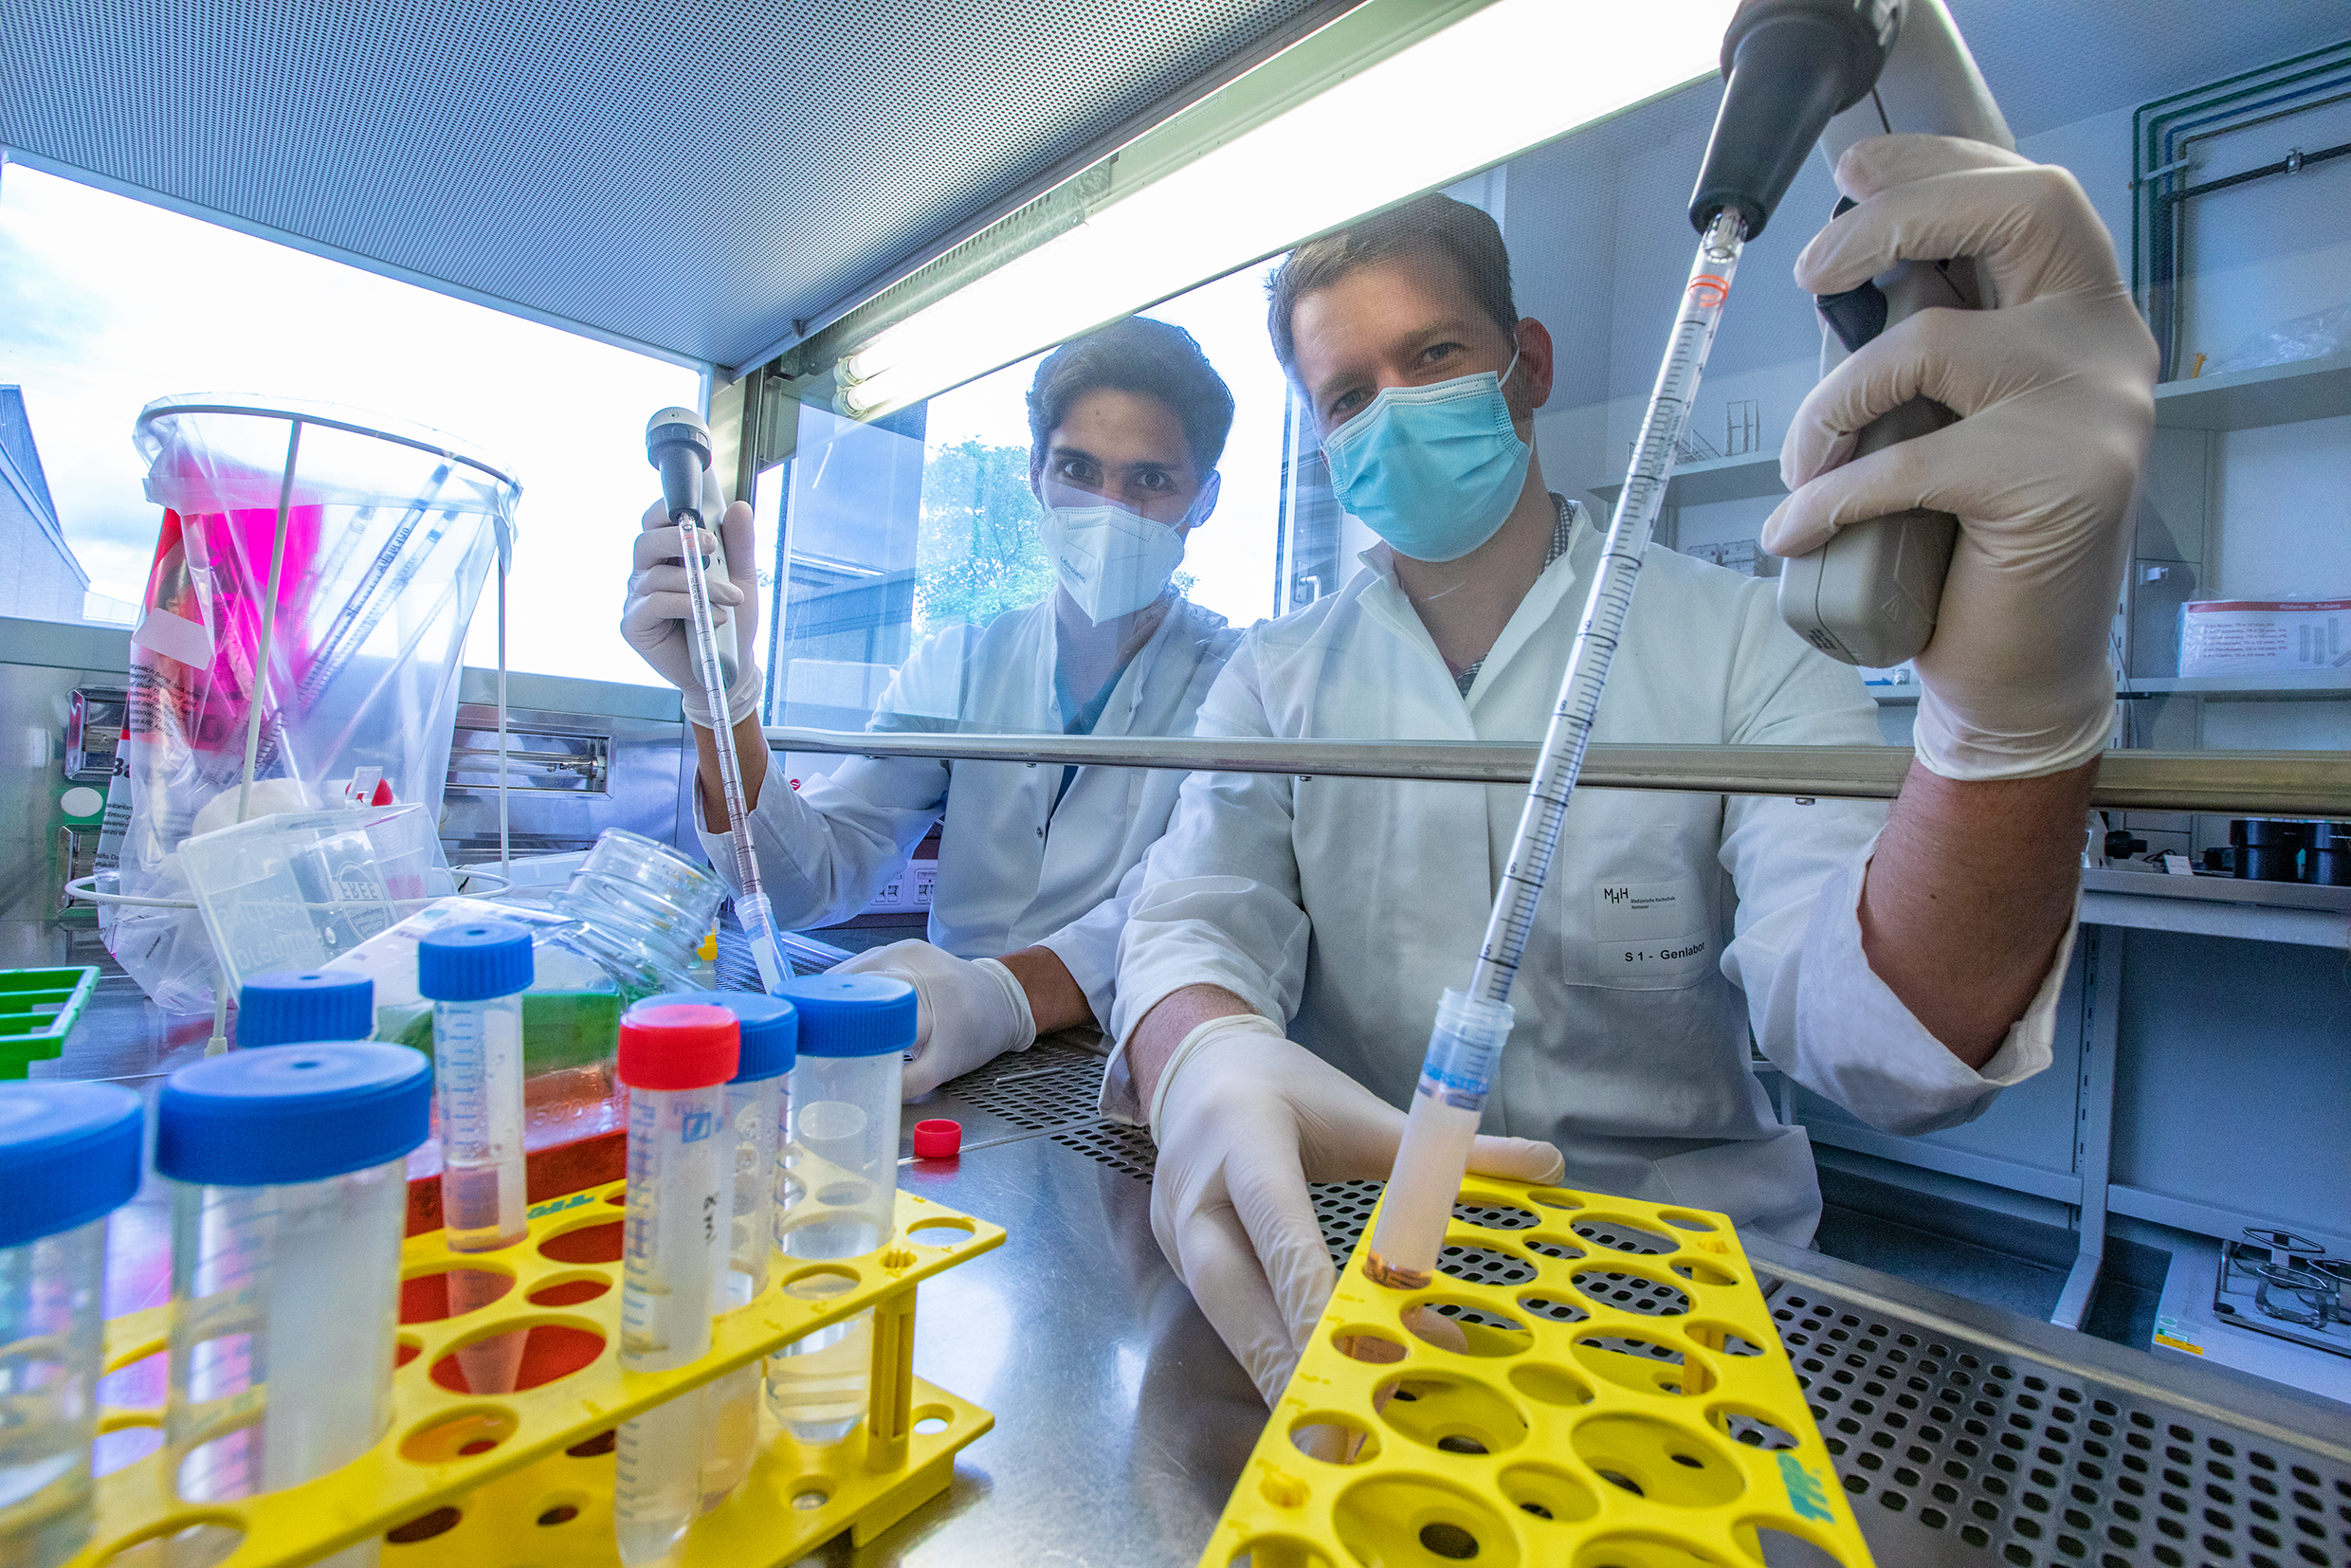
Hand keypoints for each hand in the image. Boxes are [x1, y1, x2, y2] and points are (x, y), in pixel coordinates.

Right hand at [621, 481, 764, 727]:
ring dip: (697, 583)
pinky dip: (686, 605)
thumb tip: (740, 507)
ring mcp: (637, 599)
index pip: (653, 522)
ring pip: (656, 576)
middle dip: (677, 539)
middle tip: (711, 544)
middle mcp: (646, 573)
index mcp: (666, 556)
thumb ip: (739, 544)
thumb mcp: (742, 578)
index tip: (694, 511)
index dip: (666, 510)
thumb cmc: (730, 621)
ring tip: (730, 599)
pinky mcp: (634, 624)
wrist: (729, 669)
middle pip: (645, 541)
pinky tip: (713, 617)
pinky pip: (654, 604)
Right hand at [833, 940, 1036, 1098]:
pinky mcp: (899, 946)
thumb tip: (863, 1099)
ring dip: (831, 1001)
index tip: (824, 1062)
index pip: (870, 1015)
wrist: (1002, 999)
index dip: (842, 1039)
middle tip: (816, 1049)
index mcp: (930, 996)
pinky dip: (846, 989)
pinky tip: (840, 1009)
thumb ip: (905, 1084)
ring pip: (848, 975)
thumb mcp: (945, 1067)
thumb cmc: (977, 1034)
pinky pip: (859, 967)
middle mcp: (914, 964)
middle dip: (828, 1019)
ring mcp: (904, 949)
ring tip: (824, 1030)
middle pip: (851, 990)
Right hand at [1148, 1014, 1563, 1403]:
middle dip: (1284, 1359)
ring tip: (1337, 1426)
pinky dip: (1272, 1354)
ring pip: (1223, 1315)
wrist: (1197, 1070)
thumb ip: (1445, 1148)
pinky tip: (1319, 1386)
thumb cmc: (1289, 1090)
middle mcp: (1196, 1191)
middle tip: (1337, 1424)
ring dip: (1281, 1370)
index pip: (1278, 1220)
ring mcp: (1174, 1231)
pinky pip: (1223, 1316)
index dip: (1311, 1288)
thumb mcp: (1362, 1110)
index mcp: (1244, 1138)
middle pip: (1232, 1290)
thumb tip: (1548, 1163)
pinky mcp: (1173, 1260)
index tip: (1355, 1343)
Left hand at [1762, 134, 2156, 780]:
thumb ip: (1927, 344)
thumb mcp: (1947, 419)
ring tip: (1798, 464)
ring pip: (1927, 346)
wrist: (2016, 670)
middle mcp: (2106, 342)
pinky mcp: (2062, 480)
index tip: (1853, 172)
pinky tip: (1793, 531)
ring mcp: (2095, 408)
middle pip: (2019, 213)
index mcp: (2081, 312)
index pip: (2024, 195)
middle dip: (1898, 218)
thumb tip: (1840, 273)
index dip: (1936, 167)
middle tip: (1812, 269)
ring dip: (1830, 403)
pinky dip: (1830, 495)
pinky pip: (1909, 460)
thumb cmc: (1966, 542)